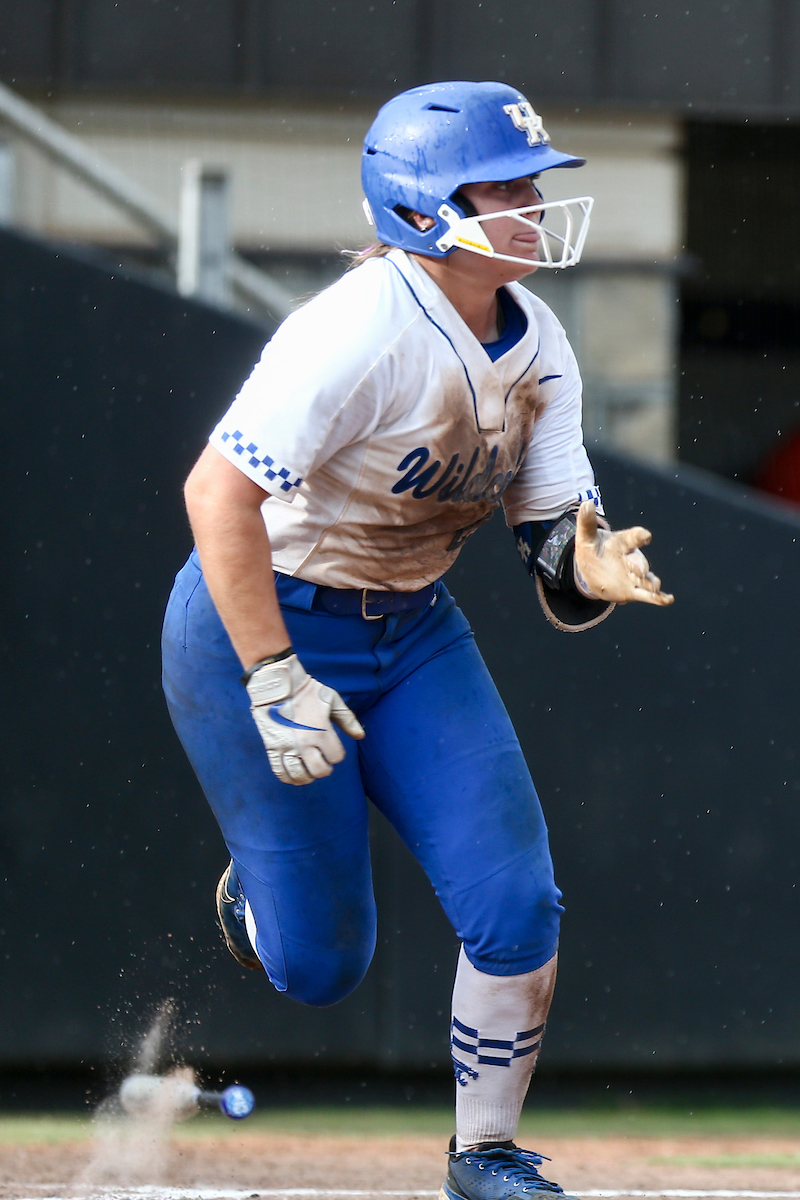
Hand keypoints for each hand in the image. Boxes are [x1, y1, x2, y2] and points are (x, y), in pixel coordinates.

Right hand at [245, 654, 364, 784]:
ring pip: (300, 775)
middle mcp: (304, 743)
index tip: (332, 746)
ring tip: (308, 768)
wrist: (277, 686)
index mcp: (321, 731)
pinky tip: (294, 773)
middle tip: (322, 760)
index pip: (336, 757)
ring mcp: (287, 747)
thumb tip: (360, 736)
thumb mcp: (332, 700)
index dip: (337, 754)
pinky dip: (289, 777)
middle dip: (324, 768)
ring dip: (307, 775)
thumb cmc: (308, 691)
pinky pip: (280, 772)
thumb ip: (347, 720)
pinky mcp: (273, 748)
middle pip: (319, 771)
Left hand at [573, 501, 673, 605]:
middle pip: (640, 562)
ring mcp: (634, 576)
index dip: (640, 536)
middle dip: (640, 566)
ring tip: (654, 587)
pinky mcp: (633, 590)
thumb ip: (587, 522)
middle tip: (638, 571)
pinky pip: (649, 595)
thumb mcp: (586, 537)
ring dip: (650, 583)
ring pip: (647, 579)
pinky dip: (660, 598)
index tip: (646, 537)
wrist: (591, 570)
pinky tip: (668, 599)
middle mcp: (632, 558)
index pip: (634, 538)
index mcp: (623, 543)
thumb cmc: (593, 549)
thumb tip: (586, 503)